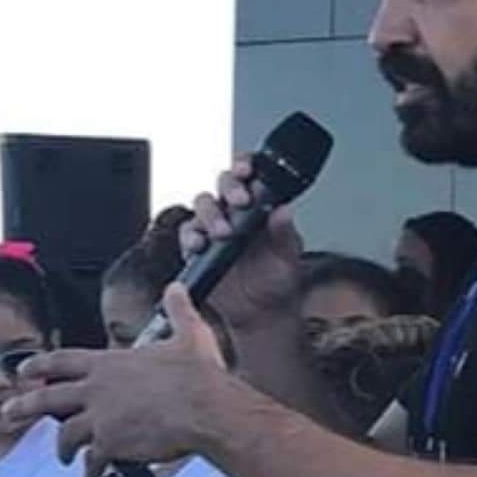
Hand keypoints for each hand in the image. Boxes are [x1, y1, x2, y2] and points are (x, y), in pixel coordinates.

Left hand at [3, 285, 227, 476]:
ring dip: (62, 447)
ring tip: (63, 457)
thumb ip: (178, 311)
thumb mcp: (189, 334)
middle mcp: (99, 388)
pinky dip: (91, 471)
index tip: (25, 369)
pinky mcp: (110, 444)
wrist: (206, 409)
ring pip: (66, 434)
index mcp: (112, 363)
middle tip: (10, 412)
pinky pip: (92, 461)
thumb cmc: (199, 375)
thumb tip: (177, 289)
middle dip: (25, 405)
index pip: (64, 360)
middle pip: (48, 397)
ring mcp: (101, 418)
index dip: (41, 364)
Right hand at [183, 155, 303, 328]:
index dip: (244, 164)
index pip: (249, 173)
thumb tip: (284, 211)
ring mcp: (214, 227)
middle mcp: (235, 211)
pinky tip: (200, 245)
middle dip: (230, 187)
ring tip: (224, 232)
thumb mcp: (288, 257)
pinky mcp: (198, 247)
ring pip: (203, 204)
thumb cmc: (277, 278)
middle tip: (240, 201)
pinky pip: (187, 233)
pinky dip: (191, 236)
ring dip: (211, 214)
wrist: (262, 312)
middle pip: (223, 183)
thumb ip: (285, 234)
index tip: (247, 169)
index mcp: (260, 205)